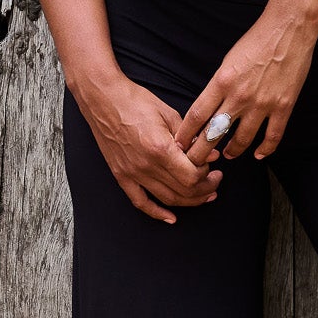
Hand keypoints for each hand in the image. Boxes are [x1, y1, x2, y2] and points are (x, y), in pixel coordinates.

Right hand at [85, 74, 223, 223]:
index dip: (207, 176)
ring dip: (189, 201)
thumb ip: (191, 138)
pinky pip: (140, 202)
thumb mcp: (169, 114)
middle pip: (183, 191)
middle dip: (204, 190)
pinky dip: (157, 213)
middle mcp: (146, 165)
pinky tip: (171, 218)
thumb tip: (211, 155)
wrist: (103, 99)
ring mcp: (132, 173)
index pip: (192, 176)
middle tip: (214, 183)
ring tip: (203, 195)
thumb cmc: (134, 101)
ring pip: (167, 199)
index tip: (212, 168)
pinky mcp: (121, 175)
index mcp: (160, 148)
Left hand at [174, 7, 317, 163]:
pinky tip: (257, 155)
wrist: (288, 30)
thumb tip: (209, 107)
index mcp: (221, 82)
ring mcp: (262, 104)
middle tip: (196, 162)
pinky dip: (264, 150)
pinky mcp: (283, 106)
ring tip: (226, 155)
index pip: (196, 115)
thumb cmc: (256, 41)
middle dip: (201, 152)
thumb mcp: (227, 61)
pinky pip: (272, 136)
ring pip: (241, 140)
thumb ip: (218, 85)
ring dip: (231, 151)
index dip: (186, 134)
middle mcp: (239, 96)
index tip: (179, 145)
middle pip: (214, 133)